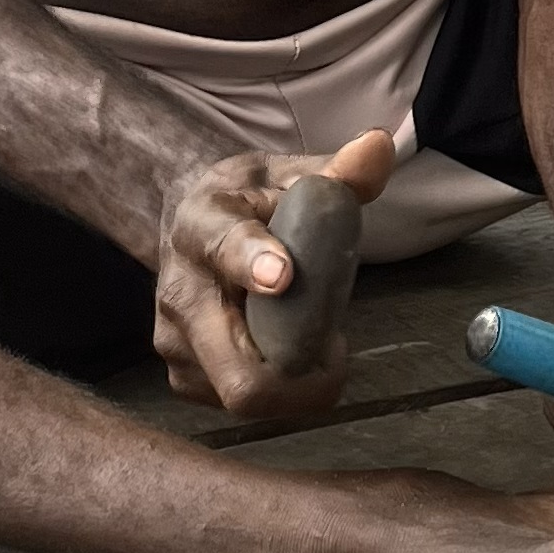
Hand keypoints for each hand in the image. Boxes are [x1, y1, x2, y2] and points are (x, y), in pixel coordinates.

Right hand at [151, 126, 395, 422]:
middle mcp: (180, 290)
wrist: (189, 223)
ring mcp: (175, 342)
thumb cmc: (250, 200)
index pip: (226, 248)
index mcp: (205, 225)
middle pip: (236, 371)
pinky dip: (278, 389)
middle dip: (300, 378)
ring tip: (313, 341)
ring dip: (295, 382)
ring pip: (245, 396)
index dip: (253, 264)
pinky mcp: (183, 376)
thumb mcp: (290, 175)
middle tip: (335, 351)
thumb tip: (378, 148)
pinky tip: (286, 353)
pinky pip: (243, 405)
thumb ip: (338, 171)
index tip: (282, 276)